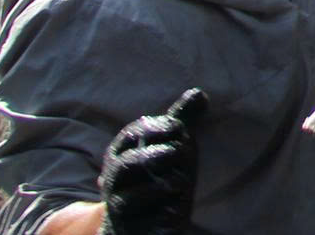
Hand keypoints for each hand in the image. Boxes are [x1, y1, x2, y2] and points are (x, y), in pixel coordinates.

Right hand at [97, 89, 203, 234]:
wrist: (140, 219)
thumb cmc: (158, 173)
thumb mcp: (172, 145)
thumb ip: (181, 119)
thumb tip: (200, 93)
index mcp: (123, 152)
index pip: (132, 134)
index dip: (155, 129)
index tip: (179, 127)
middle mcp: (115, 179)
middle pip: (127, 165)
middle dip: (154, 157)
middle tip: (179, 152)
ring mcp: (119, 206)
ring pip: (128, 199)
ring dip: (157, 188)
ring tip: (180, 182)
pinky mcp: (128, 228)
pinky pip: (138, 226)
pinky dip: (157, 218)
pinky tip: (172, 213)